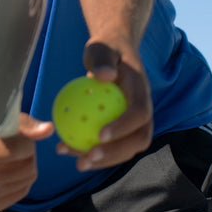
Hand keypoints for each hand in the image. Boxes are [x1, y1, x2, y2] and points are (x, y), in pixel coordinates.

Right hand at [0, 114, 53, 211]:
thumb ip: (22, 124)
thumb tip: (48, 129)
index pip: (21, 149)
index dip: (26, 138)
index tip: (20, 134)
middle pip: (27, 166)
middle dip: (28, 152)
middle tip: (19, 145)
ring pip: (27, 180)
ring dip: (26, 165)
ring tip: (15, 157)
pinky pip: (20, 193)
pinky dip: (21, 180)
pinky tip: (11, 171)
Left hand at [58, 41, 152, 171]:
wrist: (114, 52)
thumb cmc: (106, 48)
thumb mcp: (101, 48)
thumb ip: (102, 60)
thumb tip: (104, 76)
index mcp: (141, 90)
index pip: (140, 113)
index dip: (124, 127)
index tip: (100, 135)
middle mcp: (144, 109)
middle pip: (138, 139)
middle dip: (115, 153)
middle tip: (88, 157)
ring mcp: (135, 121)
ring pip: (126, 148)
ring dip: (104, 160)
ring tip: (78, 163)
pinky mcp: (123, 128)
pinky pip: (111, 145)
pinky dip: (93, 151)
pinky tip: (68, 150)